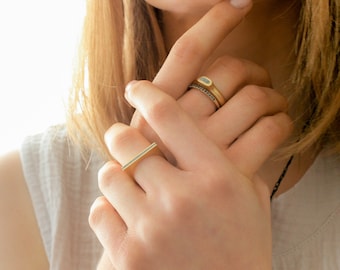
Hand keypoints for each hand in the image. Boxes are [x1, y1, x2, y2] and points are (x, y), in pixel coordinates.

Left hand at [90, 78, 290, 268]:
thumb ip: (231, 161)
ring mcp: (152, 228)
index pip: (169, 115)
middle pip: (129, 141)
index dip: (146, 93)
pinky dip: (109, 209)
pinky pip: (100, 210)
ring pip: (110, 174)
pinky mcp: (129, 256)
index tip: (135, 87)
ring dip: (116, 174)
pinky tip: (126, 217)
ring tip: (129, 185)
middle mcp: (182, 197)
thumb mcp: (251, 200)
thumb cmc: (242, 249)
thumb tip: (207, 128)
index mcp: (218, 177)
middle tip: (124, 139)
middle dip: (121, 136)